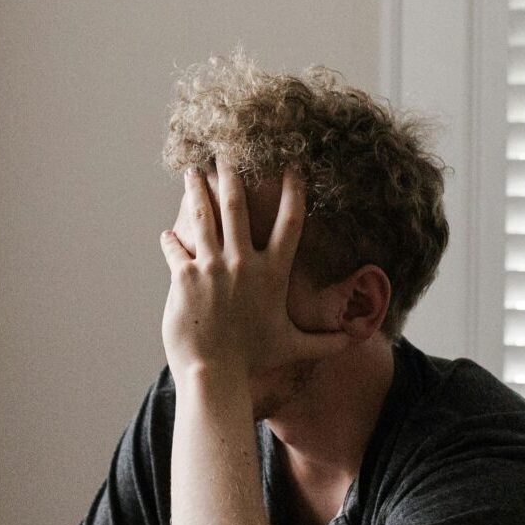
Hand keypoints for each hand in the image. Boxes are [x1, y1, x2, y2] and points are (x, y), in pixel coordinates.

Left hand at [157, 164, 350, 384]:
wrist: (215, 374)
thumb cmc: (254, 360)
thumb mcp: (293, 347)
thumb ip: (325, 342)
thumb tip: (357, 341)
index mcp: (272, 273)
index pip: (290, 222)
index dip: (293, 192)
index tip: (292, 166)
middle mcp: (242, 263)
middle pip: (237, 206)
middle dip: (231, 175)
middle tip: (226, 151)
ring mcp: (211, 267)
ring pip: (203, 216)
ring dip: (196, 190)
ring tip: (192, 170)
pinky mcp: (184, 276)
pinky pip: (175, 247)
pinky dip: (171, 239)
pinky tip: (167, 233)